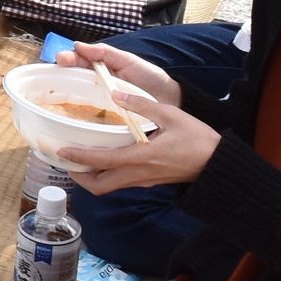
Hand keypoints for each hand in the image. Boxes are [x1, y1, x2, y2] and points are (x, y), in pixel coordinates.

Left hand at [49, 74, 219, 194]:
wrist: (218, 163)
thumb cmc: (198, 138)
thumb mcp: (171, 115)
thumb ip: (142, 105)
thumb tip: (117, 93)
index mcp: (141, 157)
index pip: (102, 162)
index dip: (79, 158)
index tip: (62, 152)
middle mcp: (139, 174)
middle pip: (100, 186)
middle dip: (79, 177)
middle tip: (66, 161)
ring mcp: (144, 181)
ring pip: (109, 187)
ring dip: (91, 178)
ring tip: (80, 160)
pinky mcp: (149, 182)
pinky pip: (121, 183)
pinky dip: (106, 176)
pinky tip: (104, 159)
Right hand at [59, 40, 179, 107]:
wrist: (169, 99)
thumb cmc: (149, 77)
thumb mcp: (128, 60)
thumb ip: (105, 53)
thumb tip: (78, 45)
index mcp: (99, 69)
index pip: (77, 62)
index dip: (67, 59)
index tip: (62, 59)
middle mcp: (95, 86)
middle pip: (72, 81)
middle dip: (62, 76)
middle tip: (58, 71)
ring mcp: (98, 104)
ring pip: (75, 101)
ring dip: (64, 99)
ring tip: (57, 95)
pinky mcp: (105, 121)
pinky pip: (89, 119)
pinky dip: (79, 119)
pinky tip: (71, 118)